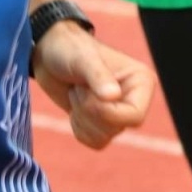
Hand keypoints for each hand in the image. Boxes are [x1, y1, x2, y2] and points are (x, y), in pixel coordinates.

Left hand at [33, 22, 155, 149]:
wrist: (50, 54)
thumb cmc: (70, 49)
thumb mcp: (83, 59)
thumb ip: (99, 76)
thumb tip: (113, 96)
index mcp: (141, 82)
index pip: (135, 116)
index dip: (108, 112)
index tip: (86, 91)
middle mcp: (135, 99)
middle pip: (117, 128)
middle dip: (89, 111)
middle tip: (79, 87)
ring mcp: (119, 112)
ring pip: (104, 137)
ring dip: (82, 118)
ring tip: (77, 92)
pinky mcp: (103, 123)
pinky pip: (94, 142)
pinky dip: (78, 127)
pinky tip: (75, 106)